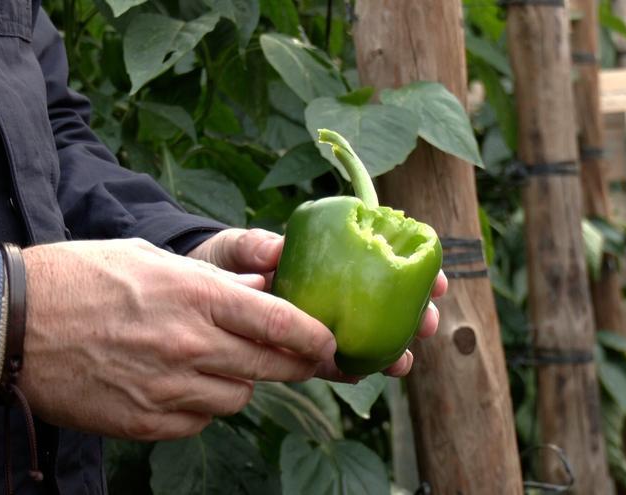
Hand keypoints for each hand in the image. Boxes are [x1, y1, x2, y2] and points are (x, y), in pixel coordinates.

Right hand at [19, 238, 335, 440]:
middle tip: (302, 359)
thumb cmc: (82, 278)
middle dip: (297, 364)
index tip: (331, 343)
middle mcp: (191, 344)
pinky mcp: (147, 421)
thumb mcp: (153, 260)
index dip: (317, 337)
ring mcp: (169, 388)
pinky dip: (202, 405)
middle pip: (273, 366)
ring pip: (240, 397)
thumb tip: (260, 288)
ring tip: (215, 362)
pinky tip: (180, 384)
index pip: (282, 323)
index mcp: (196, 295)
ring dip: (240, 381)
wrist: (13, 324)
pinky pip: (201, 420)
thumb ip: (213, 280)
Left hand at [188, 228, 448, 380]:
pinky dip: (344, 368)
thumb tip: (274, 251)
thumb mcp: (233, 248)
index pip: (378, 260)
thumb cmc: (219, 263)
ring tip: (403, 361)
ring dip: (386, 348)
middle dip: (410, 314)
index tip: (437, 279)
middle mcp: (328, 294)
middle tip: (428, 323)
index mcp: (325, 262)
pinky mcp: (295, 352)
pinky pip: (324, 362)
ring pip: (361, 337)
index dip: (411, 268)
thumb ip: (252, 247)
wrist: (189, 296)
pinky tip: (360, 374)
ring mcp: (316, 325)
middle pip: (380, 302)